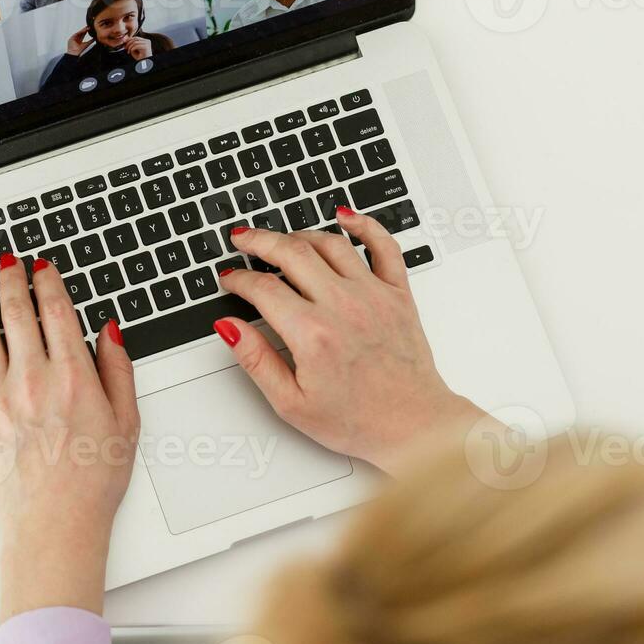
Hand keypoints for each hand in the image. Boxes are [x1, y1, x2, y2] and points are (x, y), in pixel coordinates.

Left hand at [0, 256, 139, 619]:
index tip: (43, 267)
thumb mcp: (128, 421)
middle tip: (9, 263)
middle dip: (12, 280)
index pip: (55, 310)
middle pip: (16, 313)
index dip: (47, 281)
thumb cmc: (93, 482)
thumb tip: (109, 331)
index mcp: (72, 375)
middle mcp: (32, 379)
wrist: (57, 525)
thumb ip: (118, 369)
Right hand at [65, 27, 91, 55]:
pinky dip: (81, 31)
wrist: (75, 53)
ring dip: (83, 30)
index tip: (90, 29)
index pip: (83, 34)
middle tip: (89, 27)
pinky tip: (84, 30)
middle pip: (81, 33)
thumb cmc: (79, 51)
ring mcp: (74, 38)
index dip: (86, 31)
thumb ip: (90, 41)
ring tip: (87, 28)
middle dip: (85, 30)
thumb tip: (94, 39)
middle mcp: (76, 39)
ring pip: (79, 32)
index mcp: (79, 41)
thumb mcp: (86, 44)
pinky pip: (77, 33)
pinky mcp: (72, 37)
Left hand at [124, 36, 152, 60]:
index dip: (129, 40)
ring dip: (130, 47)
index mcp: (145, 41)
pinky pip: (136, 46)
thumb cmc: (141, 58)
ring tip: (128, 51)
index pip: (136, 37)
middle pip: (135, 38)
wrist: (145, 64)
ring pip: (135, 42)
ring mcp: (147, 44)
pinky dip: (132, 49)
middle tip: (125, 48)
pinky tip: (130, 52)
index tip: (125, 44)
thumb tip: (126, 39)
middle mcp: (147, 41)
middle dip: (128, 43)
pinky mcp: (146, 47)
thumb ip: (131, 44)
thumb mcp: (135, 49)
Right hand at [215, 209, 484, 472]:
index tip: (230, 281)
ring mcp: (373, 295)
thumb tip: (230, 327)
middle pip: (291, 252)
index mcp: (312, 334)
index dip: (238, 280)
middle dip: (258, 241)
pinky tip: (346, 217)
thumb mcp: (290, 402)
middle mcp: (343, 306)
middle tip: (242, 240)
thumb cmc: (359, 420)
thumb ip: (256, 359)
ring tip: (281, 239)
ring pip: (329, 244)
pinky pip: (384, 246)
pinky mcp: (398, 294)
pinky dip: (365, 225)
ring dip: (299, 235)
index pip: (262, 288)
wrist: (413, 426)